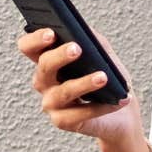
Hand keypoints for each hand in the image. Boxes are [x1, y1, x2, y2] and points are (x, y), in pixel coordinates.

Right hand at [16, 26, 141, 142]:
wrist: (122, 114)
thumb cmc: (108, 79)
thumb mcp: (103, 54)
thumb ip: (92, 39)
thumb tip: (84, 30)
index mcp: (48, 61)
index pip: (29, 47)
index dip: (35, 40)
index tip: (51, 33)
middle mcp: (44, 82)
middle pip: (44, 66)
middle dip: (59, 56)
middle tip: (76, 49)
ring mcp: (51, 103)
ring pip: (63, 92)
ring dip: (84, 83)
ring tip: (103, 77)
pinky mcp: (63, 121)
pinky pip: (79, 114)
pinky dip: (100, 107)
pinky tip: (118, 100)